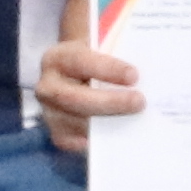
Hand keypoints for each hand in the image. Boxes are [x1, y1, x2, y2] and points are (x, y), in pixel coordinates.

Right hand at [34, 31, 137, 158]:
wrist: (77, 73)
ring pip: (74, 122)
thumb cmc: (96, 59)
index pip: (80, 61)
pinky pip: (70, 141)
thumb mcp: (101, 48)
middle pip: (73, 97)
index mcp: (58, 57)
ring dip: (105, 124)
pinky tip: (113, 138)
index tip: (134, 76)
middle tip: (139, 102)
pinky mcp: (56, 131)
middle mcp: (47, 85)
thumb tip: (143, 73)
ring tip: (133, 121)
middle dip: (109, 102)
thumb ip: (116, 55)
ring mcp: (48, 110)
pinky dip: (90, 142)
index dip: (107, 69)